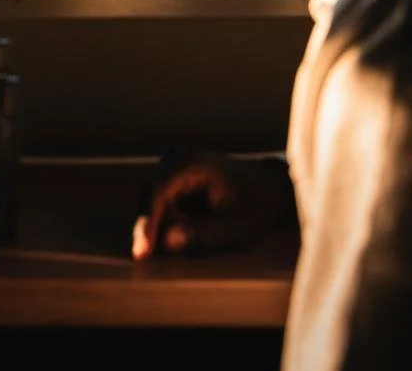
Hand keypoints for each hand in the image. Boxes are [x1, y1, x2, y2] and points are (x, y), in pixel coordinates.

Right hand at [131, 149, 294, 259]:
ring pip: (150, 196)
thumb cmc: (259, 205)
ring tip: (175, 242)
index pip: (157, 191)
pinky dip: (163, 217)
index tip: (142, 252)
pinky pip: (159, 197)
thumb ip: (202, 233)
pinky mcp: (173, 171)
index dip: (146, 223)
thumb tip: (166, 240)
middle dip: (147, 225)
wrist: (270, 185)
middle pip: (148, 193)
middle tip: (146, 256)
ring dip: (155, 222)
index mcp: (193, 161)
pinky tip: (181, 230)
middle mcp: (178, 155)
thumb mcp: (238, 226)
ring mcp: (174, 160)